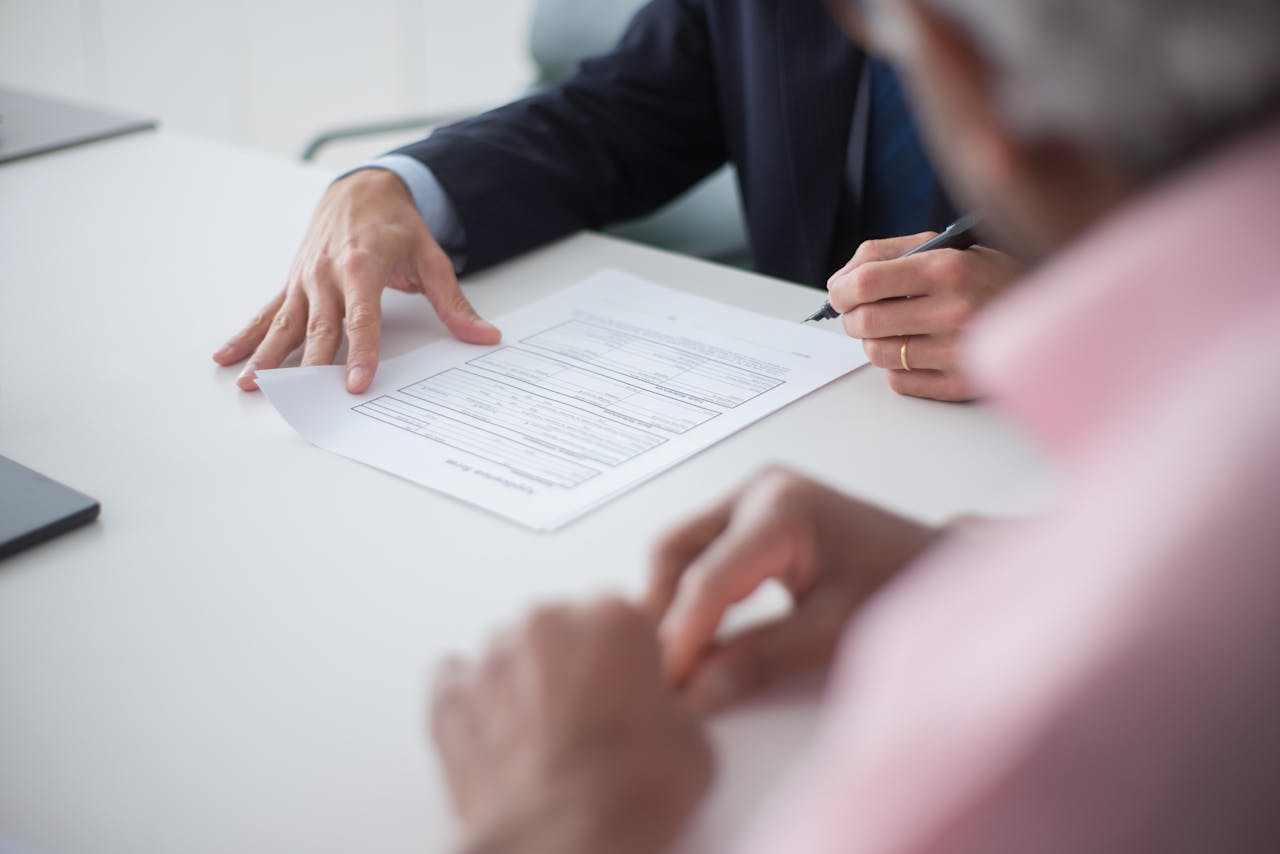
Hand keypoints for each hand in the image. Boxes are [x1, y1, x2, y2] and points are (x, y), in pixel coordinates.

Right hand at [212, 169, 500, 393]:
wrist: (361, 189)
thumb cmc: (395, 225)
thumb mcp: (431, 258)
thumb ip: (453, 302)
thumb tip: (483, 335)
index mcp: (361, 265)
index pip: (361, 318)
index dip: (360, 353)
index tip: (356, 383)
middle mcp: (326, 274)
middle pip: (319, 328)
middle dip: (310, 366)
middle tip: (304, 400)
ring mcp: (304, 280)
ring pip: (284, 324)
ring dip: (268, 357)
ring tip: (253, 385)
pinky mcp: (292, 284)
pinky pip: (267, 313)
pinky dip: (247, 336)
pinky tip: (228, 357)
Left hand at [431, 599, 712, 853]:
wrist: (561, 847)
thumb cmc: (626, 799)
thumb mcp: (695, 743)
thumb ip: (677, 701)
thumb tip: (670, 706)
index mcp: (615, 618)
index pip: (624, 618)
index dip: (631, 661)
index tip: (633, 692)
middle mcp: (549, 622)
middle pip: (566, 628)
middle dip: (578, 665)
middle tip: (592, 723)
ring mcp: (493, 656)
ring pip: (513, 652)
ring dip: (528, 682)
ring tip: (546, 740)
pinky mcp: (449, 695)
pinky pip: (460, 681)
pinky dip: (478, 704)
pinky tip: (502, 740)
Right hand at [647, 468, 938, 712]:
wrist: (940, 565)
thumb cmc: (903, 587)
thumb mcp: (835, 632)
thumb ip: (760, 660)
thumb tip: (696, 694)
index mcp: (781, 509)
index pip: (707, 579)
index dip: (679, 638)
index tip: (664, 687)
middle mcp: (758, 490)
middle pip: (674, 550)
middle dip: (662, 612)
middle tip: (661, 673)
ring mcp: (753, 496)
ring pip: (681, 550)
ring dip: (673, 603)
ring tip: (678, 660)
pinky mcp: (754, 514)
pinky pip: (702, 550)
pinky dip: (694, 593)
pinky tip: (701, 636)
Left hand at [827, 234, 1020, 401]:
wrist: (1050, 313)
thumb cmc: (989, 277)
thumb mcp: (947, 248)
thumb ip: (888, 254)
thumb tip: (841, 280)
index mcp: (948, 269)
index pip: (865, 283)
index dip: (840, 290)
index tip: (839, 293)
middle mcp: (954, 310)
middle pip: (865, 323)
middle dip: (852, 318)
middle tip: (861, 313)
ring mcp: (958, 352)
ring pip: (878, 354)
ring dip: (876, 342)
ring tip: (896, 329)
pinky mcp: (961, 384)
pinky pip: (899, 382)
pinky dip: (899, 367)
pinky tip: (920, 350)